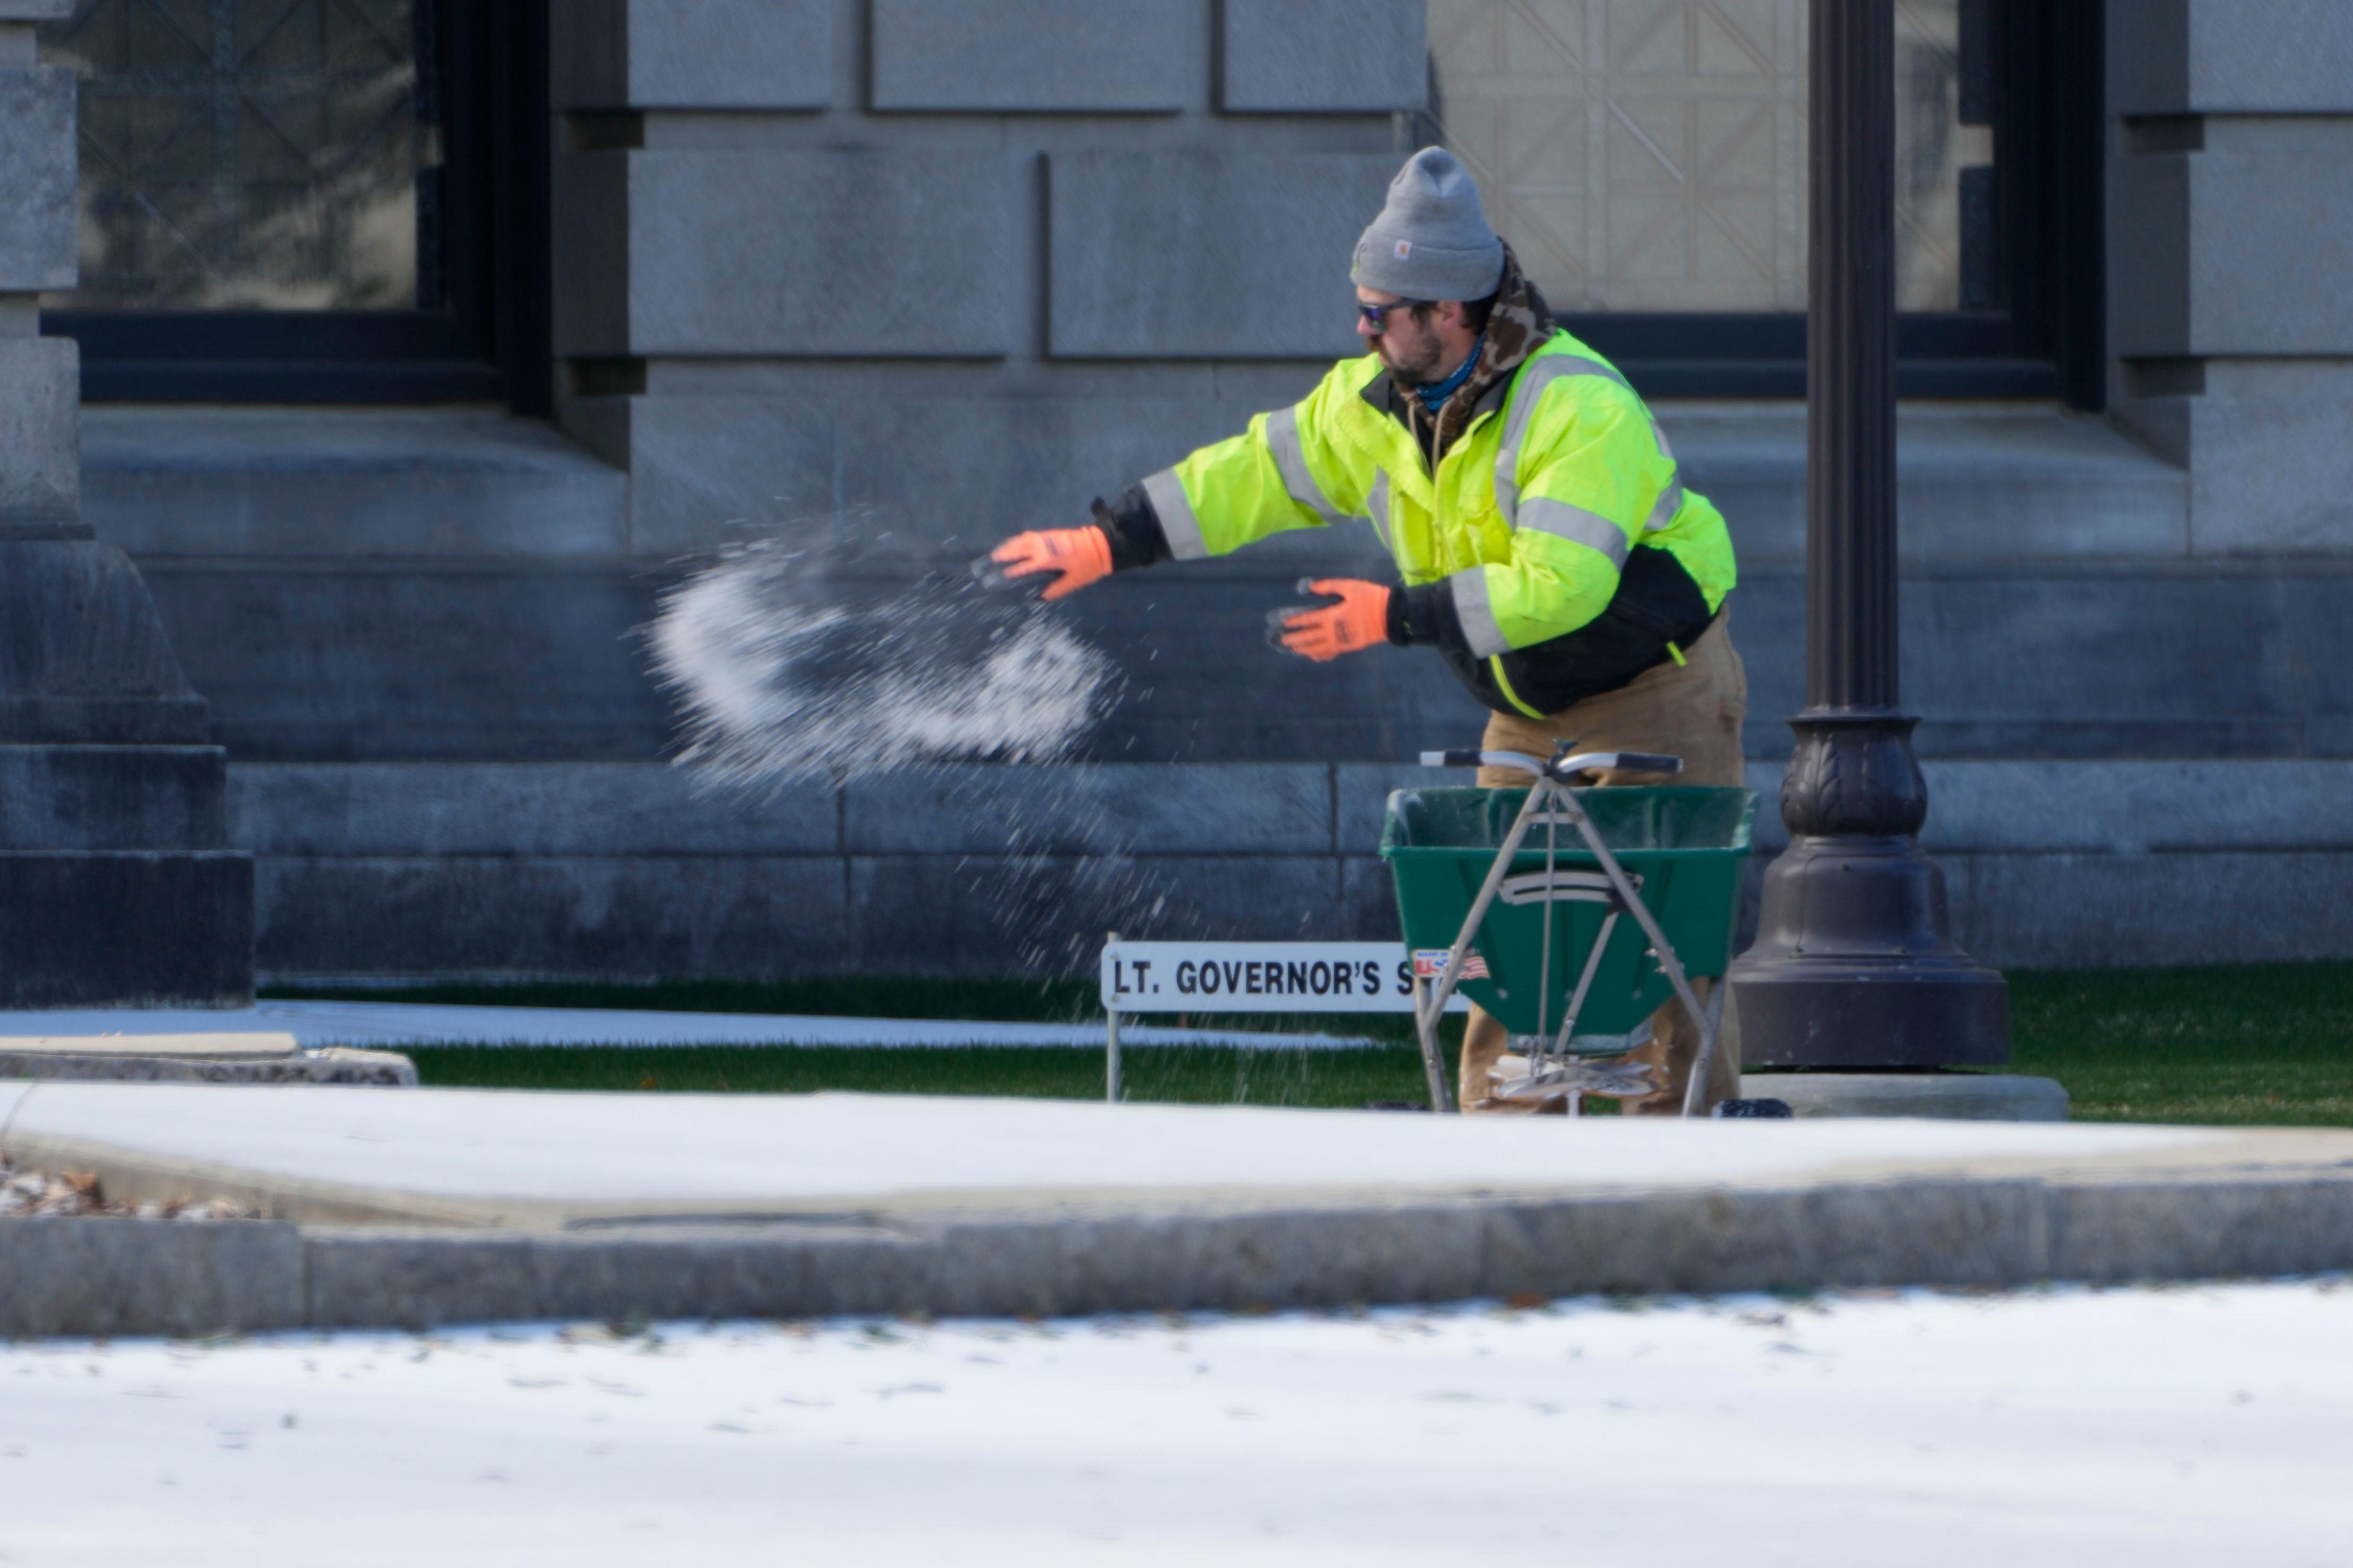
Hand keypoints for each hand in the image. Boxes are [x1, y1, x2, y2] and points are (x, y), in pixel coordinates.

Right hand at [985, 526, 1113, 600]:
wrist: (1102, 544)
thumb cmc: (1089, 565)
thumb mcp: (1074, 581)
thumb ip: (1057, 589)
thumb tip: (1041, 598)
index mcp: (1047, 559)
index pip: (1025, 566)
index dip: (1014, 571)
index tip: (1003, 576)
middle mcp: (1044, 547)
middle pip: (1020, 549)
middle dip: (1006, 553)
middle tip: (993, 558)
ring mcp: (1047, 538)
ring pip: (1024, 540)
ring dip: (1011, 544)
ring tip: (1000, 549)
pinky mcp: (1051, 533)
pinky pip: (1031, 535)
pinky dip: (1021, 538)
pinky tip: (1017, 540)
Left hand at [1271, 578, 1390, 661]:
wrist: (1389, 616)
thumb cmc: (1370, 598)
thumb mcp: (1349, 587)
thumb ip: (1328, 586)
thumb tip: (1310, 586)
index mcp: (1332, 616)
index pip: (1308, 620)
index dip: (1295, 622)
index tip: (1283, 623)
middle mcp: (1333, 631)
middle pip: (1309, 637)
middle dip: (1295, 638)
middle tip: (1282, 640)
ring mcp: (1341, 641)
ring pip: (1318, 648)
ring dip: (1304, 649)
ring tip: (1293, 649)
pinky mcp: (1348, 647)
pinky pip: (1331, 653)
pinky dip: (1320, 655)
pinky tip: (1314, 657)